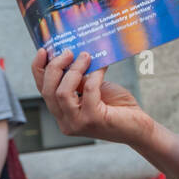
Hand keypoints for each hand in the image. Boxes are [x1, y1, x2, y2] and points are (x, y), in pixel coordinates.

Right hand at [32, 48, 150, 143]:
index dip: (39, 69)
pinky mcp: (93, 120)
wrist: (139, 127)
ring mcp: (77, 123)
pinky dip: (94, 75)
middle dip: (55, 67)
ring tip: (86, 56)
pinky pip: (89, 91)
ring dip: (73, 70)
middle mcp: (65, 121)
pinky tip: (102, 67)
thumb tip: (71, 55)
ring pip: (62, 93)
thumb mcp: (93, 90)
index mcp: (62, 113)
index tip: (43, 50)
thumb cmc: (117, 107)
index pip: (43, 90)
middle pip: (48, 91)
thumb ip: (79, 79)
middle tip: (69, 52)